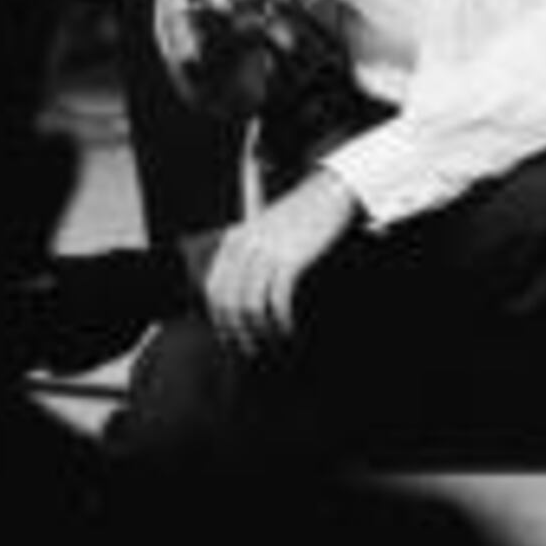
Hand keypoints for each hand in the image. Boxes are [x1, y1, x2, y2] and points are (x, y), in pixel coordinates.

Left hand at [200, 175, 360, 356]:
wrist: (330, 193)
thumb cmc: (301, 216)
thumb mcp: (264, 232)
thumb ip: (249, 257)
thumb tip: (242, 299)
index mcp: (234, 241)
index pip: (215, 290)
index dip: (220, 320)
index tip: (231, 340)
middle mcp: (244, 247)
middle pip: (230, 303)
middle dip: (238, 333)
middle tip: (252, 352)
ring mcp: (266, 253)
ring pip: (251, 306)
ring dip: (261, 333)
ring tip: (272, 346)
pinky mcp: (290, 259)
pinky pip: (278, 301)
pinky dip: (282, 322)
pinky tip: (289, 331)